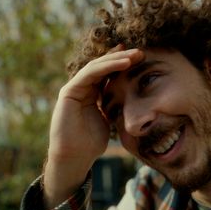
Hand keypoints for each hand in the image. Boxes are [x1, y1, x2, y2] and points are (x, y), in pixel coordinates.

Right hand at [43, 46, 143, 207]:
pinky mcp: (69, 91)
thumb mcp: (110, 119)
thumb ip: (115, 107)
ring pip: (96, 66)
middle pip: (103, 66)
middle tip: (141, 52)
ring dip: (116, 59)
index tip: (140, 57)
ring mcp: (74, 88)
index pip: (108, 73)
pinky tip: (123, 63)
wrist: (75, 157)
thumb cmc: (92, 142)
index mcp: (91, 93)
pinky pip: (89, 74)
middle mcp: (82, 87)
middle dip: (122, 57)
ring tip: (135, 55)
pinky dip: (107, 67)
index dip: (122, 63)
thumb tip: (133, 101)